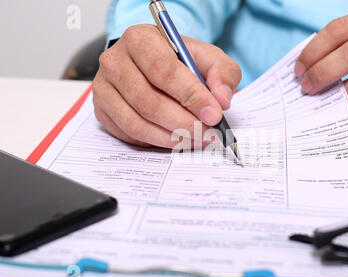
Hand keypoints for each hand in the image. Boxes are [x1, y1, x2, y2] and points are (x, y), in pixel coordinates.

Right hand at [92, 25, 241, 147]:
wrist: (154, 64)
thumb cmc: (180, 61)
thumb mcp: (207, 58)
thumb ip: (222, 73)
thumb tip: (221, 100)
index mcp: (140, 39)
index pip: (164, 71)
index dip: (191, 96)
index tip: (214, 115)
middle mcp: (114, 61)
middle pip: (148, 101)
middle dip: (183, 123)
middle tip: (206, 132)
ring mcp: (104, 87)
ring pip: (137, 122)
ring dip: (170, 137)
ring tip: (194, 139)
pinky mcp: (102, 110)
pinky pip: (128, 134)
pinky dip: (154, 142)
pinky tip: (175, 139)